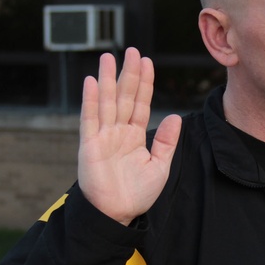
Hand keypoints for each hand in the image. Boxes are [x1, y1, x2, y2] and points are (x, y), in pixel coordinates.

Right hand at [78, 48, 181, 224]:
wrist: (117, 214)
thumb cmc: (137, 193)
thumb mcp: (159, 166)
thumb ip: (166, 141)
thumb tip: (175, 116)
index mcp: (134, 136)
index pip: (140, 104)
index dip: (144, 84)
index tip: (148, 62)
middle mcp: (118, 132)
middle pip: (124, 97)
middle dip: (128, 74)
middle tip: (132, 51)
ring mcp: (102, 137)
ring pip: (106, 102)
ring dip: (108, 79)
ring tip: (109, 57)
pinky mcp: (89, 145)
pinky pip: (89, 118)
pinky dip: (91, 100)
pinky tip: (93, 81)